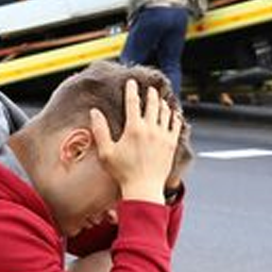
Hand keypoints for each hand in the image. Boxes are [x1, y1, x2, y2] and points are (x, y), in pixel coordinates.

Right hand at [89, 80, 181, 203]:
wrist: (144, 188)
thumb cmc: (123, 172)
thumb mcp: (106, 152)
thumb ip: (100, 130)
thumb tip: (95, 112)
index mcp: (134, 128)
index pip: (133, 102)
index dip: (132, 90)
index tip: (132, 82)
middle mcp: (150, 129)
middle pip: (152, 104)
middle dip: (151, 94)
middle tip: (150, 89)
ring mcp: (163, 136)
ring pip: (165, 112)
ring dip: (163, 104)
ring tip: (161, 100)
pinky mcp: (171, 144)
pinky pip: (176, 125)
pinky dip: (175, 117)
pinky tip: (174, 114)